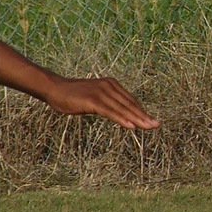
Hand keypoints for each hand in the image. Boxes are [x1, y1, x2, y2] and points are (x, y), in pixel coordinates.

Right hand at [46, 75, 160, 129]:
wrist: (54, 88)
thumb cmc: (74, 95)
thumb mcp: (95, 98)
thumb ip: (108, 103)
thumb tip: (122, 113)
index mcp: (112, 84)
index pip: (130, 100)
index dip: (142, 111)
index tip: (152, 120)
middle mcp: (109, 86)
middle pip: (130, 104)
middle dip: (144, 116)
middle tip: (157, 125)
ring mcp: (101, 93)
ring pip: (123, 109)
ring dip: (137, 119)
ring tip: (148, 127)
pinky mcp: (92, 101)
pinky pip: (110, 112)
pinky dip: (122, 119)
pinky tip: (131, 126)